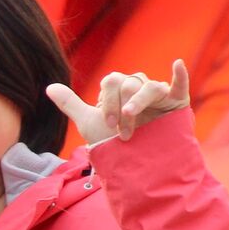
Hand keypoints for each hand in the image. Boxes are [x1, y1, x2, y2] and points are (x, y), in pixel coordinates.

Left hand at [46, 59, 190, 144]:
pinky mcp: (176, 104)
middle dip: (121, 107)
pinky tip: (177, 65)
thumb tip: (48, 87)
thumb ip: (71, 103)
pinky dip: (180, 76)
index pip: (112, 81)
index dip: (107, 101)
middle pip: (130, 83)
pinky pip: (180, 86)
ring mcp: (158, 96)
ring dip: (140, 102)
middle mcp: (138, 88)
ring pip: (151, 87)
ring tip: (132, 116)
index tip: (107, 124)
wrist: (131, 164)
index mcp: (119, 89)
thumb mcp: (88, 122)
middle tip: (121, 131)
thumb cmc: (111, 142)